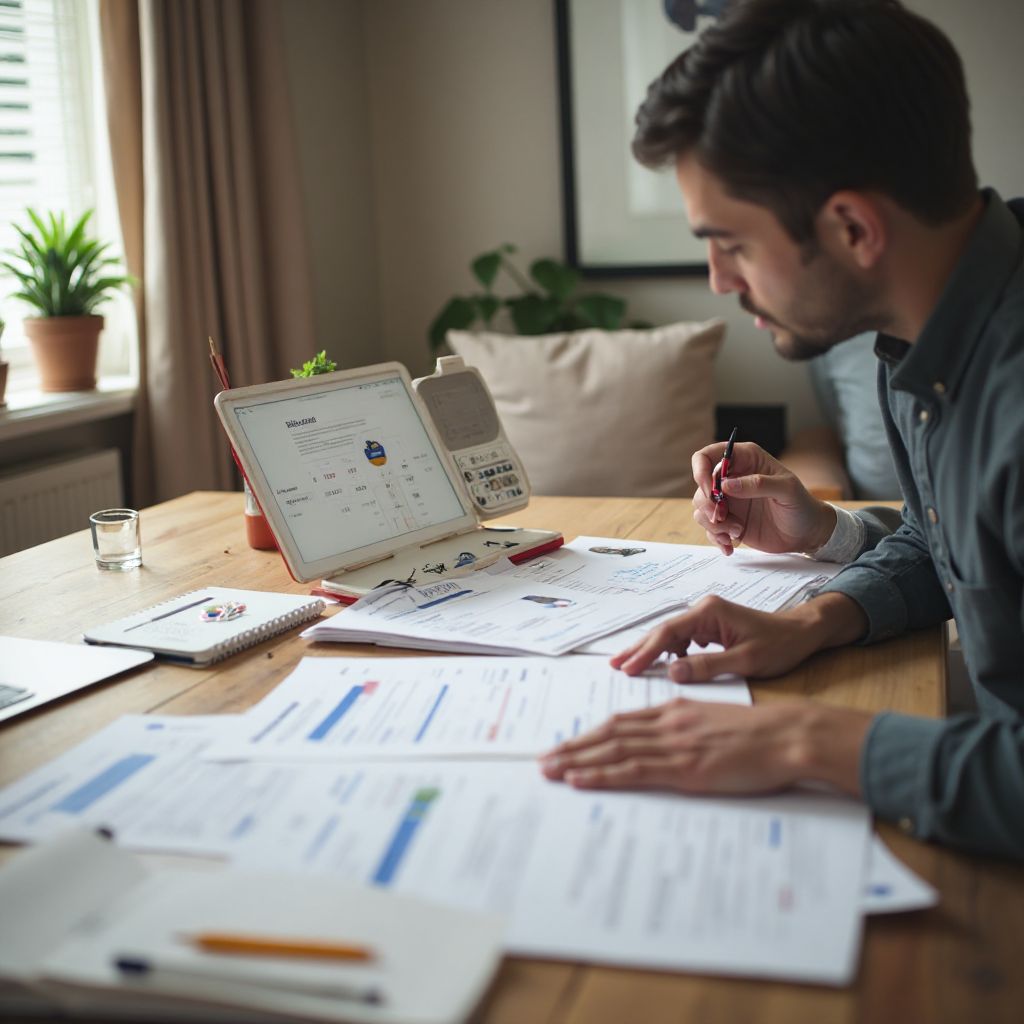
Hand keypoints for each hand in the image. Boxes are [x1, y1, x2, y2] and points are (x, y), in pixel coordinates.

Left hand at [540, 699, 872, 796]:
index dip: (590, 734)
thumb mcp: (713, 722)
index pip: (621, 721)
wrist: (785, 735)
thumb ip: (685, 729)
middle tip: (543, 760)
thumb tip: (663, 746)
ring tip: (549, 770)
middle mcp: (667, 724)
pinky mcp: (684, 768)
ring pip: (613, 750)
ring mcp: (673, 745)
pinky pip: (633, 770)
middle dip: (573, 747)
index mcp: (674, 711)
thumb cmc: (757, 733)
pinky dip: (602, 774)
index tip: (567, 744)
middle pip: (608, 733)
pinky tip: (580, 778)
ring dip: (577, 761)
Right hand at [611, 595, 840, 683]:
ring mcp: (706, 618)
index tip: (628, 669)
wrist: (802, 633)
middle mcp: (703, 610)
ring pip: (670, 635)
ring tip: (630, 667)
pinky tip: (662, 665)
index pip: (668, 633)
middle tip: (615, 665)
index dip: (645, 652)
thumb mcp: (746, 660)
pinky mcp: (710, 628)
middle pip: (663, 630)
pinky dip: (669, 652)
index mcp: (709, 612)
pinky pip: (682, 639)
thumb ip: (708, 666)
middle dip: (639, 649)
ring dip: (652, 651)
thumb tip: (673, 672)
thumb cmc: (780, 645)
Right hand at [692, 441, 835, 555]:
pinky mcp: (729, 521)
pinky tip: (731, 545)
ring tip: (737, 531)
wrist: (807, 534)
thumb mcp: (787, 490)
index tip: (710, 490)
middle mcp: (733, 479)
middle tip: (722, 517)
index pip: (708, 456)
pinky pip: (709, 528)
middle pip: (701, 486)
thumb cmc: (802, 506)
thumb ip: (758, 484)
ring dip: (714, 524)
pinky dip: (716, 538)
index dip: (701, 470)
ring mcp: (729, 501)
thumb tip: (726, 485)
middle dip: (708, 505)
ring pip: (702, 509)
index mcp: (746, 460)